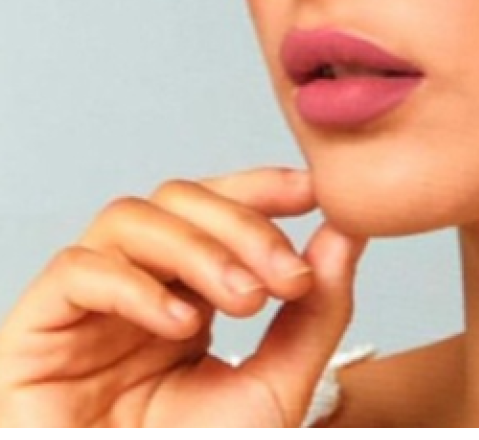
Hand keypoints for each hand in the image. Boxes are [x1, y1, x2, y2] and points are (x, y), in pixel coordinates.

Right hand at [0, 166, 367, 426]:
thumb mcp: (276, 389)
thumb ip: (316, 312)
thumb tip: (349, 230)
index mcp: (183, 295)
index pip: (215, 206)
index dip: (261, 185)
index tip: (314, 191)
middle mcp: (131, 289)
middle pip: (177, 199)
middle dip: (242, 223)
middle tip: (287, 278)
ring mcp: (81, 309)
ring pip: (129, 217)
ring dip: (198, 247)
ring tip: (244, 302)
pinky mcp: (32, 334)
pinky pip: (77, 270)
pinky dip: (136, 284)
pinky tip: (181, 324)